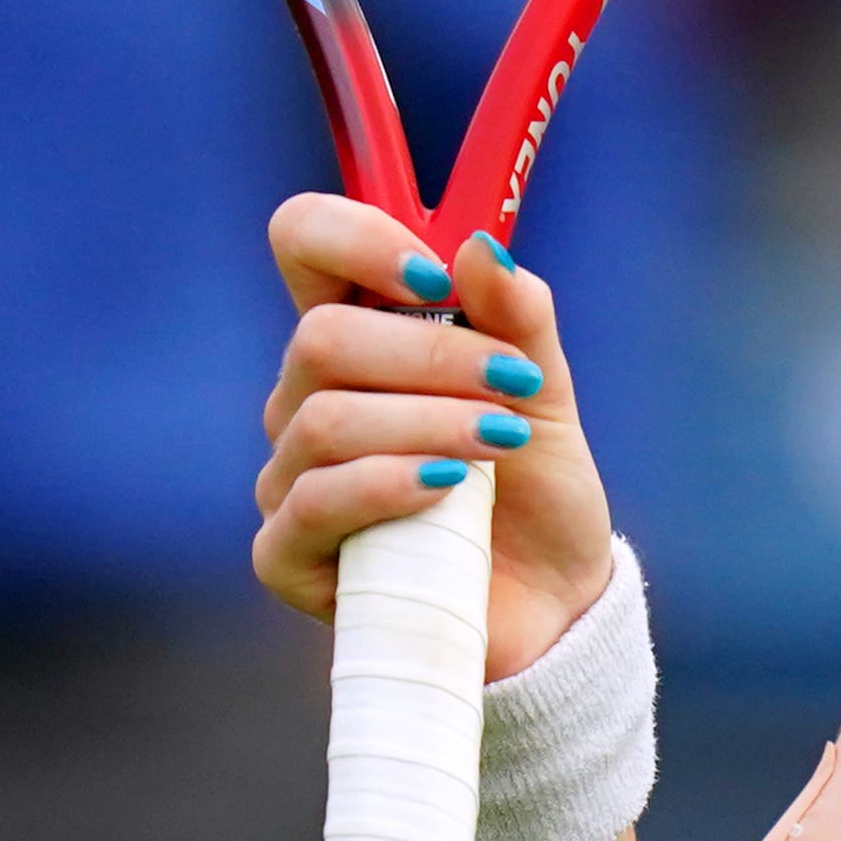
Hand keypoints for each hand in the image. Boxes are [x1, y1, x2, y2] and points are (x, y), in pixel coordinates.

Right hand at [258, 195, 616, 682]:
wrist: (553, 602)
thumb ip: (518, 318)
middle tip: (513, 384)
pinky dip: (390, 485)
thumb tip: (478, 247)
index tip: (434, 272)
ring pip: (325, 419)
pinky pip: (315, 501)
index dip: (354, 237)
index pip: (304, 245)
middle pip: (321, 337)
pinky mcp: (287, 555)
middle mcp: (307, 400)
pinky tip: (449, 491)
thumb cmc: (536, 489)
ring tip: (503, 446)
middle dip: (433, 354)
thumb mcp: (543, 392)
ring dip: (431, 423)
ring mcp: (290, 477)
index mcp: (360, 339)